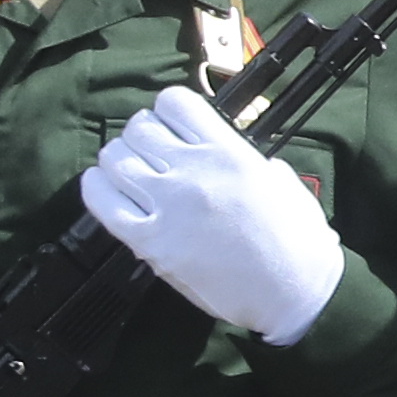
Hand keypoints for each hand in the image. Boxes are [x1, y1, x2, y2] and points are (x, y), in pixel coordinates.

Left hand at [81, 88, 343, 345]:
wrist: (294, 293)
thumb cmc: (299, 240)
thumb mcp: (280, 181)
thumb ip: (247, 159)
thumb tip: (225, 151)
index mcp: (230, 152)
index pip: (175, 103)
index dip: (168, 112)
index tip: (173, 127)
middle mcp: (194, 171)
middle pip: (139, 127)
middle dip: (142, 136)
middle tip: (151, 154)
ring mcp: (167, 205)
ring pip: (114, 157)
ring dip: (119, 160)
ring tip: (131, 174)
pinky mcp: (148, 240)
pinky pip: (101, 201)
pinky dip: (97, 188)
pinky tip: (108, 189)